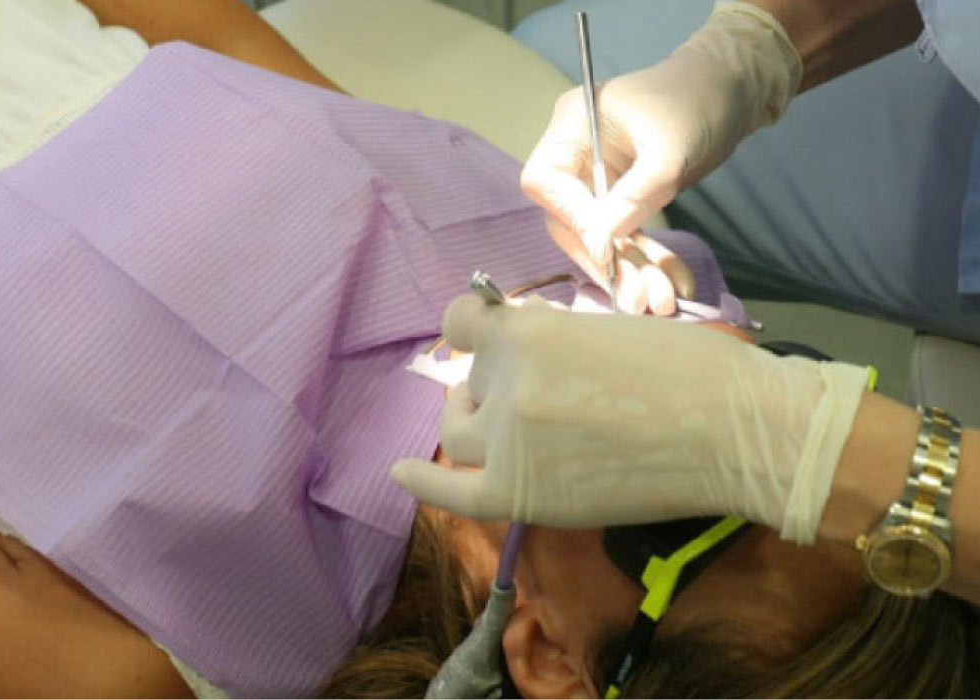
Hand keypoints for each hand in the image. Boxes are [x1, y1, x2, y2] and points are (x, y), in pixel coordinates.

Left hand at [391, 294, 867, 543]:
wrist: (735, 430)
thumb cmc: (693, 369)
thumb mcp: (611, 328)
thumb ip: (555, 341)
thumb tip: (525, 355)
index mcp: (529, 330)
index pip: (461, 321)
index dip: (475, 332)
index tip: (488, 342)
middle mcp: (506, 380)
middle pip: (467, 383)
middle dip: (490, 385)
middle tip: (535, 398)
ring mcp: (507, 440)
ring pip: (458, 432)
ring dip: (476, 425)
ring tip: (510, 431)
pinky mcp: (520, 493)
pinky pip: (453, 492)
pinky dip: (423, 483)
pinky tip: (400, 473)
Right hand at [520, 3, 800, 306]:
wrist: (732, 89)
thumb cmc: (697, 101)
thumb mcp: (669, 149)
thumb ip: (634, 195)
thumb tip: (601, 243)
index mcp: (572, 126)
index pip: (547, 181)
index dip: (572, 218)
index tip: (606, 248)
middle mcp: (576, 155)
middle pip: (570, 219)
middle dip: (606, 260)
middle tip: (639, 298)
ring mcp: (596, 179)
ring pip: (600, 236)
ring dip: (630, 271)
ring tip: (660, 302)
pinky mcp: (621, 197)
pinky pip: (626, 235)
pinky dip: (648, 260)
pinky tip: (673, 283)